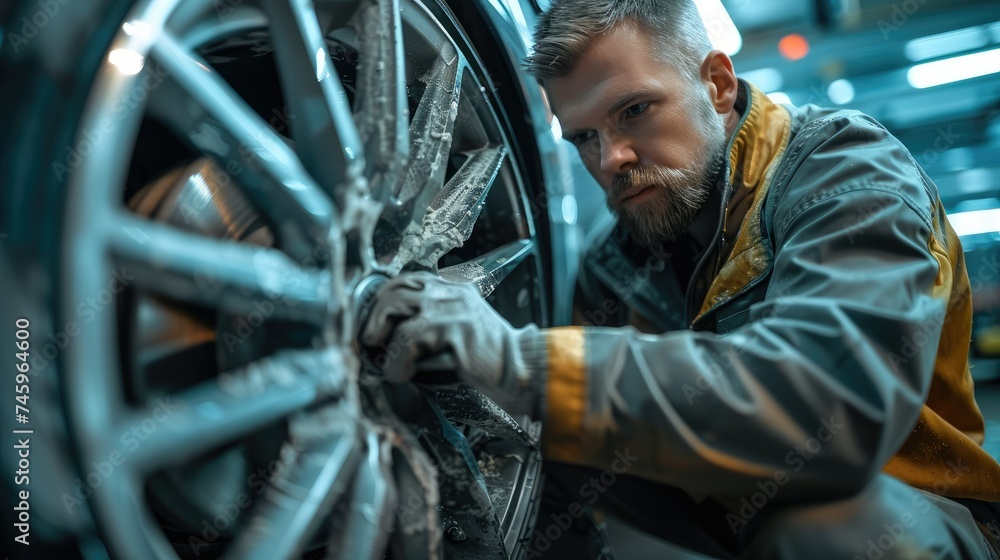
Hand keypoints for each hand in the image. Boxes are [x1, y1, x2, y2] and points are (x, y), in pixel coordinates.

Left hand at [360, 272, 545, 416]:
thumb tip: (385, 335)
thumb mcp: (455, 327)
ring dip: (384, 343)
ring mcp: (453, 308)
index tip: (372, 326)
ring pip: (398, 315)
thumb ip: (427, 321)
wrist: (518, 367)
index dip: (380, 302)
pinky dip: (398, 362)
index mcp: (450, 287)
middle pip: (395, 293)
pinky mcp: (454, 329)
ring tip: (387, 363)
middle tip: (371, 343)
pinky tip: (402, 374)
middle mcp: (450, 292)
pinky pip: (410, 341)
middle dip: (375, 320)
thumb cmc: (484, 355)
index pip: (403, 281)